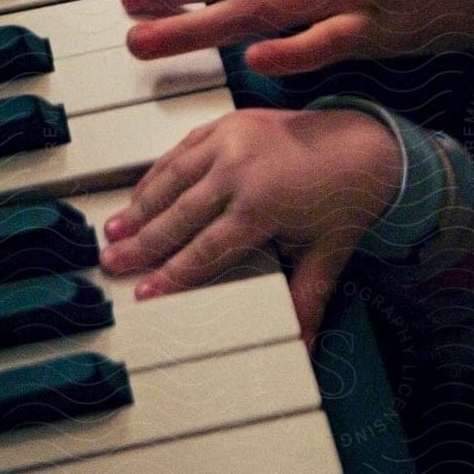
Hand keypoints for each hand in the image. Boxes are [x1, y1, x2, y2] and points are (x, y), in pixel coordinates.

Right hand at [101, 106, 400, 341]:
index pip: (206, 249)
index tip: (145, 294)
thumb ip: (307, 301)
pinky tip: (139, 195)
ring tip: (112, 231)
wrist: (362, 142)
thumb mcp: (327, 255)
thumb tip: (303, 350)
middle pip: (179, 215)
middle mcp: (240, 170)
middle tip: (111, 263)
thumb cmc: (343, 202)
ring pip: (173, 178)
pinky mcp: (226, 123)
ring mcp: (230, 141)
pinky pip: (181, 150)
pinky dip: (157, 174)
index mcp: (262, 206)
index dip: (173, 275)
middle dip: (143, 243)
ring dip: (140, 206)